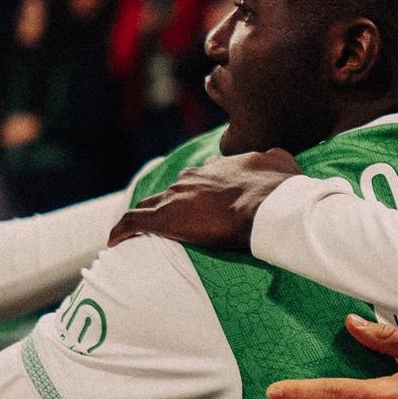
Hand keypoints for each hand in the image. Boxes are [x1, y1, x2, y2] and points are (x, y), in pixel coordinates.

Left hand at [108, 150, 299, 251]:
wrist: (267, 206)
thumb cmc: (278, 189)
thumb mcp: (282, 163)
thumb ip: (276, 159)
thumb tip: (277, 157)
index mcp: (219, 168)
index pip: (201, 178)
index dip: (200, 192)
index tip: (201, 204)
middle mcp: (194, 178)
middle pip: (174, 191)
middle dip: (172, 204)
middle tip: (175, 222)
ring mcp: (177, 197)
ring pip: (151, 204)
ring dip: (145, 216)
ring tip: (139, 233)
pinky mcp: (163, 218)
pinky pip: (133, 222)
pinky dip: (122, 230)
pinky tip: (115, 241)